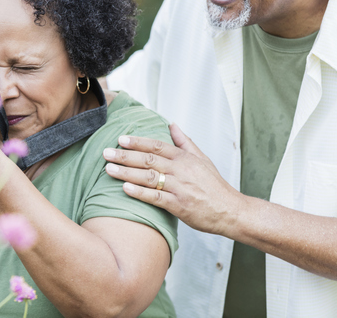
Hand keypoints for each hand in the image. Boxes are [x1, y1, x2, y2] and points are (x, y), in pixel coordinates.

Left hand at [103, 123, 243, 235]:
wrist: (231, 211)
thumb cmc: (214, 185)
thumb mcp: (202, 159)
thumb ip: (185, 142)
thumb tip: (172, 124)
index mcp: (185, 158)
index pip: (157, 145)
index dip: (137, 141)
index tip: (120, 139)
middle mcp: (181, 171)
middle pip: (148, 159)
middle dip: (125, 155)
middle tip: (106, 152)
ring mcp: (179, 188)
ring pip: (149, 177)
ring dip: (126, 172)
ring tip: (108, 169)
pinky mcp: (179, 206)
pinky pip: (156, 197)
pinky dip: (139, 193)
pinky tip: (125, 188)